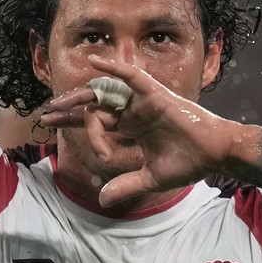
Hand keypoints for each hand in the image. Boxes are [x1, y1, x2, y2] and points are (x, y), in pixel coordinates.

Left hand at [39, 55, 235, 206]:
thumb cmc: (188, 163)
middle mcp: (134, 111)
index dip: (76, 125)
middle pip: (96, 105)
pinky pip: (132, 76)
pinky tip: (94, 63)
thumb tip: (101, 199)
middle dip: (70, 109)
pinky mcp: (155, 94)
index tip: (69, 139)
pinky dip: (114, 68)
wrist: (214, 154)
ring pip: (107, 93)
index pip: (97, 122)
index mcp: (133, 127)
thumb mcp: (150, 178)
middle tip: (47, 115)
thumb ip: (126, 185)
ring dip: (82, 95)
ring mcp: (143, 101)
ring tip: (60, 101)